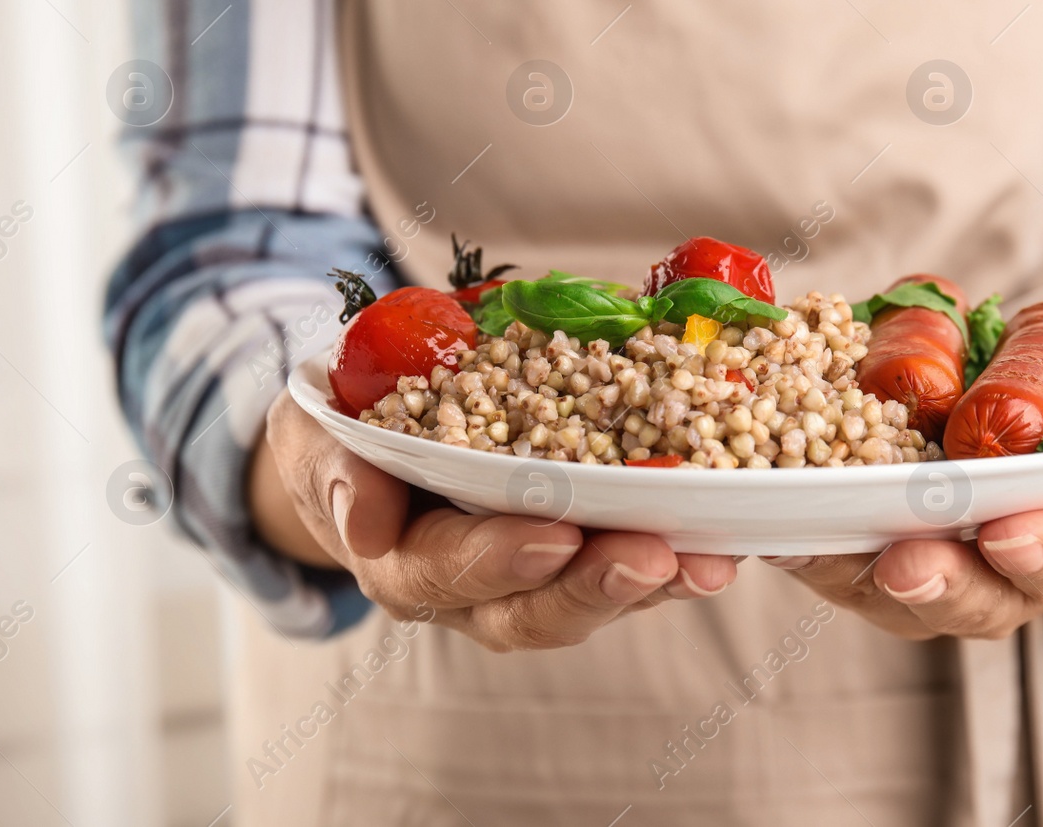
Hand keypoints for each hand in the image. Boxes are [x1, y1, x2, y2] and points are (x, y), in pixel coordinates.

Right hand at [250, 392, 737, 650]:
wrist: (367, 436)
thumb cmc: (344, 431)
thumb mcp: (319, 436)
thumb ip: (334, 471)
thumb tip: (361, 520)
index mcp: (399, 559)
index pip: (446, 570)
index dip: (498, 557)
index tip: (552, 535)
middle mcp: (467, 590)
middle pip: (531, 610)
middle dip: (593, 585)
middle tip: (652, 557)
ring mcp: (526, 579)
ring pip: (588, 602)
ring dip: (651, 586)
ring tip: (709, 563)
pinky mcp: (575, 557)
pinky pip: (624, 572)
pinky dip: (674, 561)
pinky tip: (723, 544)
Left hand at [761, 441, 1042, 640]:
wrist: (1032, 391)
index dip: (1038, 552)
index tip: (1009, 533)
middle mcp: (993, 576)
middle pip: (965, 599)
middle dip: (938, 581)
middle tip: (909, 563)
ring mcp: (923, 562)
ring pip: (887, 588)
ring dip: (856, 569)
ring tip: (824, 547)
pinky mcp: (859, 540)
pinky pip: (827, 554)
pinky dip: (801, 545)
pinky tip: (775, 531)